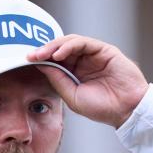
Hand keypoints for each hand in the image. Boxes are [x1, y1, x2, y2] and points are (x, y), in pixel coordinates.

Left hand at [27, 35, 148, 127]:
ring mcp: (93, 55)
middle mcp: (83, 62)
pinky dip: (69, 46)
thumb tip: (41, 65)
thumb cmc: (102, 107)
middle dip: (43, 50)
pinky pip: (83, 43)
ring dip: (53, 46)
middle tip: (30, 55)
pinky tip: (58, 54)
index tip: (26, 60)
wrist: (126, 110)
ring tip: (42, 54)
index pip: (54, 61)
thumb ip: (58, 80)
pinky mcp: (104, 50)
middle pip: (59, 49)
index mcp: (75, 73)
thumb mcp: (72, 96)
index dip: (40, 59)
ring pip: (70, 42)